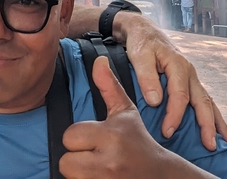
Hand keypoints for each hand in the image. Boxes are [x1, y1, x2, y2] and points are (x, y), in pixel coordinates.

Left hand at [60, 57, 216, 178]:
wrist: (161, 177)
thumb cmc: (138, 141)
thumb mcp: (125, 113)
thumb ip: (109, 86)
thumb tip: (99, 60)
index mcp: (111, 135)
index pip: (69, 136)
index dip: (78, 138)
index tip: (93, 139)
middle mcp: (109, 161)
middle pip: (65, 162)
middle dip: (76, 159)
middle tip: (93, 156)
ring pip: (70, 178)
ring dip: (79, 174)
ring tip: (95, 167)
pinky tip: (99, 177)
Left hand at [113, 12, 226, 149]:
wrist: (143, 30)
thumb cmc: (141, 42)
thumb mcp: (139, 55)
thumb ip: (146, 77)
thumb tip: (156, 101)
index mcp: (178, 65)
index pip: (180, 95)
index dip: (175, 115)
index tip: (168, 132)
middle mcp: (189, 72)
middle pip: (202, 100)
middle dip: (207, 124)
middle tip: (209, 145)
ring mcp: (191, 77)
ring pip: (207, 101)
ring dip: (215, 121)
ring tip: (224, 141)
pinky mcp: (189, 81)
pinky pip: (203, 99)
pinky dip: (211, 114)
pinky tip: (216, 127)